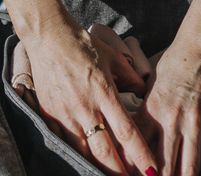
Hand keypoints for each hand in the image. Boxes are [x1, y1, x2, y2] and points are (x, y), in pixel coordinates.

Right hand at [20, 16, 158, 175]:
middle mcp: (85, 107)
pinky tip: (85, 164)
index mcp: (104, 92)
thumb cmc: (83, 45)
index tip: (151, 171)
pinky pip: (65, 144)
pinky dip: (77, 155)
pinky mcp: (49, 116)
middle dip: (120, 173)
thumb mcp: (113, 57)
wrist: (49, 38)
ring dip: (98, 168)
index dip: (140, 154)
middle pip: (105, 151)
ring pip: (84, 152)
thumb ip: (131, 78)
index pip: (126, 131)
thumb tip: (143, 92)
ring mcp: (65, 114)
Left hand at [134, 39, 200, 175]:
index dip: (135, 166)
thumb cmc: (172, 62)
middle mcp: (172, 119)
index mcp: (152, 109)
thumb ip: (143, 107)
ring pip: (189, 166)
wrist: (199, 47)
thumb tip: (131, 126)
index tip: (133, 174)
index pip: (139, 147)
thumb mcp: (149, 82)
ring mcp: (195, 122)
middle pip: (164, 165)